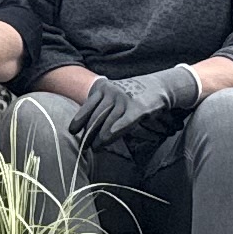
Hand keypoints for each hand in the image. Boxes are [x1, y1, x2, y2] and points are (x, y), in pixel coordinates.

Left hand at [73, 62, 202, 152]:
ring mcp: (125, 99)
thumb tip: (88, 126)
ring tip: (96, 148)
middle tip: (85, 147)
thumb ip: (102, 105)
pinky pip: (124, 121)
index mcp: (103, 87)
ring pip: (108, 121)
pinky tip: (107, 138)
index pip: (87, 106)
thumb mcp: (115, 94)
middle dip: (89, 133)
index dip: (79, 120)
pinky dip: (115, 130)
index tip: (73, 131)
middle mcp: (112, 92)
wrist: (159, 85)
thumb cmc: (133, 94)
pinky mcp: (138, 108)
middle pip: (96, 116)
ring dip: (100, 137)